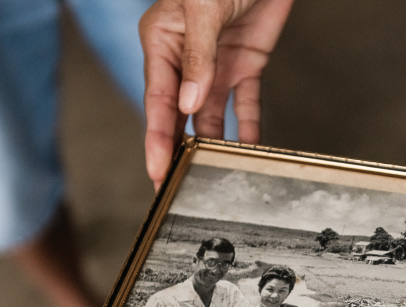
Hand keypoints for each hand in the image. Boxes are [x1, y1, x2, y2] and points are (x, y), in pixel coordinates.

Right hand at [140, 0, 293, 187]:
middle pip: (180, 116)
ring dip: (213, 146)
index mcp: (162, 44)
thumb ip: (198, 58)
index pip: (159, 102)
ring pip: (211, 116)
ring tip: (212, 178)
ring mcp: (216, 65)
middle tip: (173, 190)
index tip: (156, 172)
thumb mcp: (203, 10)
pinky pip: (246, 104)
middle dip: (177, 153)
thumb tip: (189, 105)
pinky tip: (249, 150)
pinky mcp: (245, 64)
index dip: (157, 140)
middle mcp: (186, 60)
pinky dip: (249, 127)